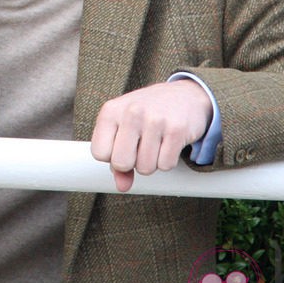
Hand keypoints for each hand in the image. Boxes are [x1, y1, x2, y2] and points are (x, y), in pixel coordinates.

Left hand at [90, 80, 211, 191]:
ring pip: (145, 168)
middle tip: (139, 148)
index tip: (122, 147)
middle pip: (120, 163)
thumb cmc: (147, 113)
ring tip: (155, 143)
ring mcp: (155, 120)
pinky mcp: (176, 130)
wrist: (183, 95)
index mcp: (111, 111)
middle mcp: (131, 112)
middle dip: (131, 163)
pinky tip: (168, 143)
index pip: (99, 153)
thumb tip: (121, 187)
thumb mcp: (123, 127)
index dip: (111, 157)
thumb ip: (117, 157)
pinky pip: (166, 165)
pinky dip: (167, 160)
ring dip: (151, 163)